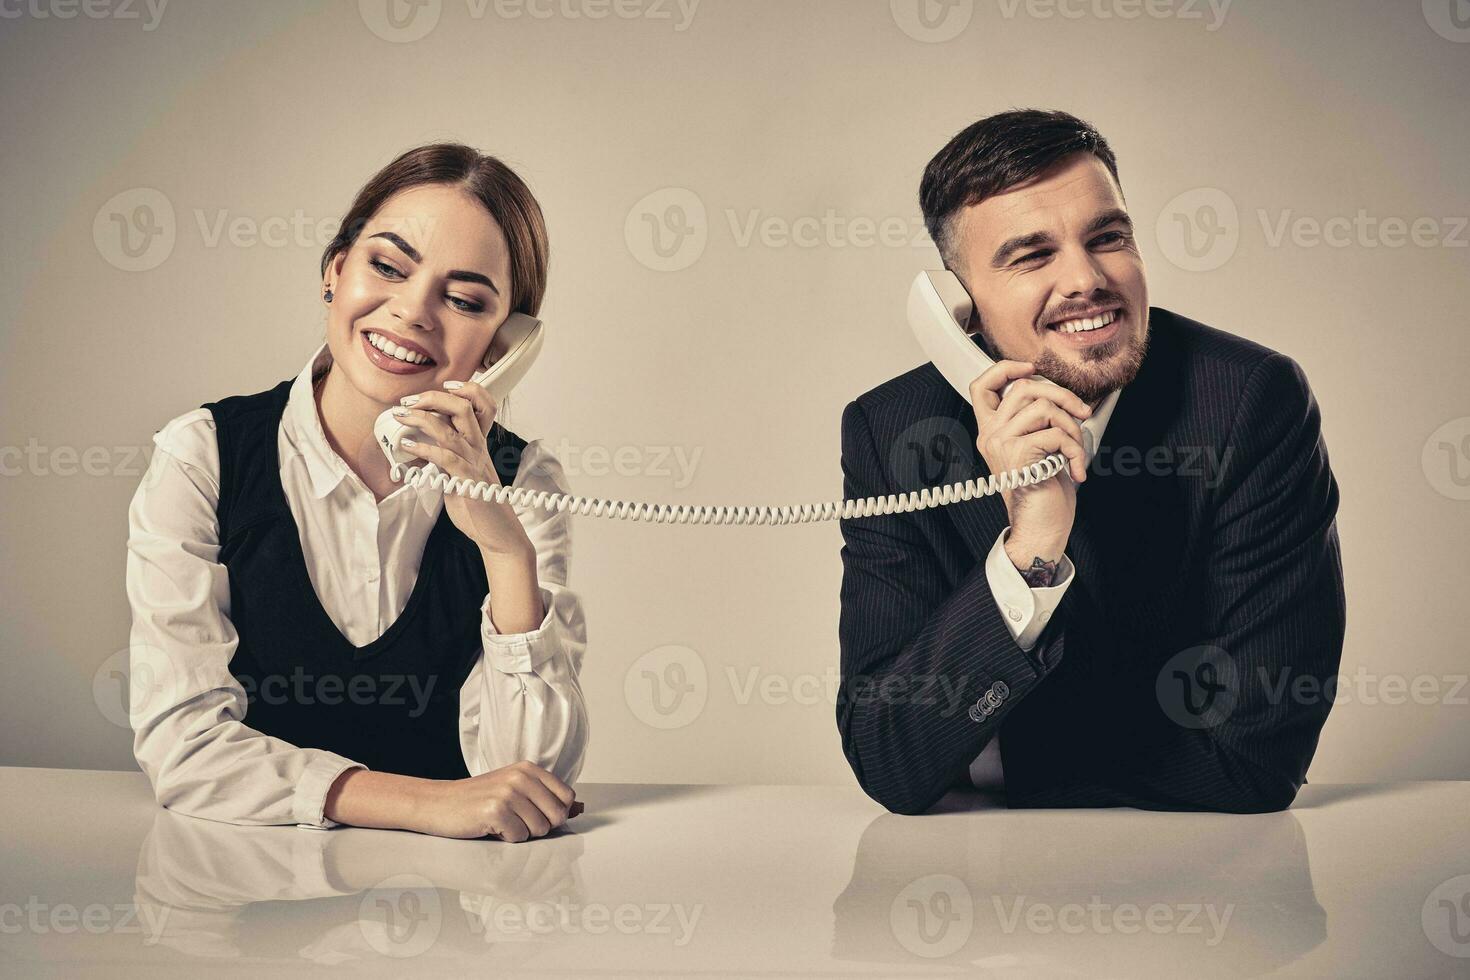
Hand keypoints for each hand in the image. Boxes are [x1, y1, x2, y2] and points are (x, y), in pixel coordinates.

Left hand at [392, 382, 530, 556]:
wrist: (497, 531)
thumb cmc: (478, 502)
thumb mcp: (462, 472)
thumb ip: (447, 455)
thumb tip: (420, 445)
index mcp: (478, 443)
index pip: (480, 403)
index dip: (463, 389)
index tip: (438, 389)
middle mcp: (478, 448)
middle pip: (461, 407)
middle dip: (432, 398)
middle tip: (408, 402)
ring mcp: (473, 463)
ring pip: (449, 429)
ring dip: (419, 419)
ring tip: (400, 417)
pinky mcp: (467, 481)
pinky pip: (446, 458)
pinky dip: (423, 449)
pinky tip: (407, 446)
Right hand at [414, 761, 580, 841]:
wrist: (438, 803)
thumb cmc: (477, 799)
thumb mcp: (515, 790)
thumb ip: (547, 798)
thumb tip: (580, 808)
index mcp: (529, 769)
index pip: (567, 798)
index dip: (554, 814)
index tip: (533, 813)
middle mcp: (521, 777)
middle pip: (556, 816)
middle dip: (539, 827)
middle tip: (516, 820)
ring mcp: (508, 793)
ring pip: (539, 830)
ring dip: (521, 833)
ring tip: (501, 822)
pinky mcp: (496, 811)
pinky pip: (519, 838)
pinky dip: (506, 839)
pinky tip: (490, 827)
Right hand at [967, 360, 1091, 570]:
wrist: (1041, 528)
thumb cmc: (1044, 491)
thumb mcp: (1039, 448)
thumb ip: (1039, 421)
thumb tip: (1064, 396)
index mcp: (991, 431)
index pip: (982, 386)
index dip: (1006, 369)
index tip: (1031, 368)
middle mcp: (990, 434)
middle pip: (1025, 387)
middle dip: (1063, 395)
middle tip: (1082, 414)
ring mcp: (1001, 443)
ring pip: (1044, 407)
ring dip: (1072, 427)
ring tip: (1076, 450)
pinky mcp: (1018, 454)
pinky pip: (1057, 433)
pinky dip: (1076, 450)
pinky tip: (1076, 470)